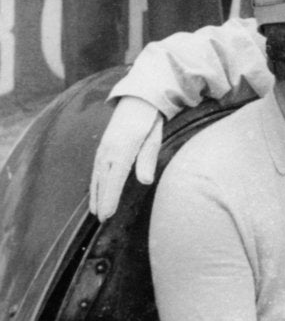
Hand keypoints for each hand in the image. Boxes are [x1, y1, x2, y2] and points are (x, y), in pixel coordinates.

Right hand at [89, 97, 163, 221]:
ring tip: (95, 212)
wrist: (137, 101)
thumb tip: (145, 181)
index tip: (107, 214)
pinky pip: (96, 169)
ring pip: (97, 176)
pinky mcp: (103, 147)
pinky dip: (94, 183)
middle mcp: (109, 150)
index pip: (115, 178)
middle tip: (101, 219)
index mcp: (123, 149)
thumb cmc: (149, 122)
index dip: (110, 197)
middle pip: (103, 180)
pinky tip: (95, 192)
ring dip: (95, 194)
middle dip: (101, 200)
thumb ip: (148, 159)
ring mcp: (103, 148)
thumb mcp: (153, 138)